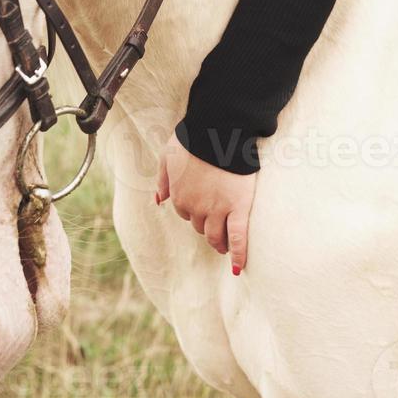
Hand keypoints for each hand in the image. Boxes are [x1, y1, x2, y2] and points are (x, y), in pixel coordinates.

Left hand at [154, 131, 255, 274]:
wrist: (219, 130)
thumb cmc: (193, 138)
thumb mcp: (168, 156)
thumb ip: (162, 179)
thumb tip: (158, 200)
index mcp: (180, 196)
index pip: (184, 213)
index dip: (193, 211)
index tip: (202, 208)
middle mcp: (196, 207)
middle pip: (199, 226)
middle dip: (205, 227)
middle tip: (214, 230)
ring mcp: (218, 210)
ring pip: (216, 236)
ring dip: (218, 244)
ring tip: (223, 248)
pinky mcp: (238, 209)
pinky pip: (238, 238)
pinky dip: (238, 254)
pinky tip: (237, 266)